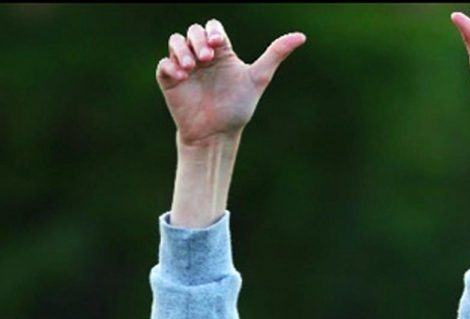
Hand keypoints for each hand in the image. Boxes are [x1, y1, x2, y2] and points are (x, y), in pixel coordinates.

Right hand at [156, 18, 305, 146]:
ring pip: (176, 41)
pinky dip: (170, 65)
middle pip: (194, 31)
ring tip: (191, 66)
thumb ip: (275, 55)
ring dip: (182, 49)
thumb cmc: (237, 108)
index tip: (218, 44)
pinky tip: (181, 75)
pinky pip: (164, 64)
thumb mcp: (258, 79)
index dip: (213, 32)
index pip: (213, 28)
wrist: (217, 134)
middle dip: (198, 40)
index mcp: (221, 53)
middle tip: (207, 59)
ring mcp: (184, 66)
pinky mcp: (170, 79)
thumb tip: (301, 36)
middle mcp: (201, 56)